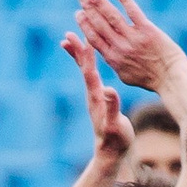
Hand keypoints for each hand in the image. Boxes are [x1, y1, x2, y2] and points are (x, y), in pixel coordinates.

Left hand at [61, 31, 132, 165]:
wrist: (110, 153)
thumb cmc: (116, 140)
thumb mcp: (116, 125)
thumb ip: (112, 108)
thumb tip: (109, 91)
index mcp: (97, 98)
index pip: (90, 73)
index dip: (86, 56)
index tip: (83, 39)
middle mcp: (92, 95)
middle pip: (83, 69)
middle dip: (77, 51)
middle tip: (70, 33)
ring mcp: (94, 97)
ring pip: (85, 71)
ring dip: (79, 55)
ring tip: (71, 39)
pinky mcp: (97, 99)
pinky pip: (91, 77)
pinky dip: (87, 65)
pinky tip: (87, 59)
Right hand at [74, 0, 182, 91]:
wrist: (170, 78)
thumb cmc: (149, 79)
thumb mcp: (126, 75)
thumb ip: (114, 62)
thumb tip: (106, 53)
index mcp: (113, 58)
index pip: (93, 38)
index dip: (84, 25)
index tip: (78, 14)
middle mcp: (120, 47)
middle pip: (99, 25)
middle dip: (88, 9)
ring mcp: (133, 38)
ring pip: (112, 16)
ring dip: (99, 2)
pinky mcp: (147, 30)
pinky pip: (133, 12)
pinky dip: (124, 0)